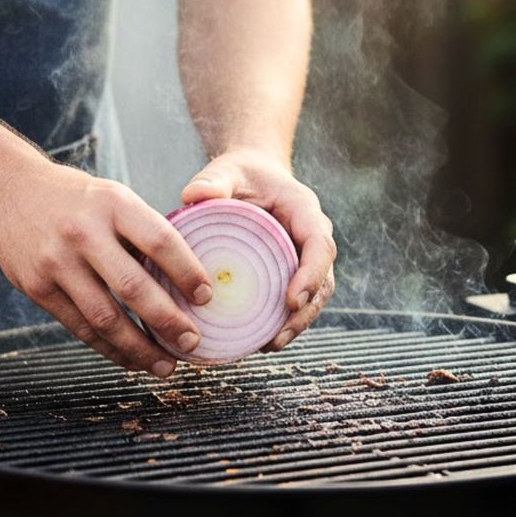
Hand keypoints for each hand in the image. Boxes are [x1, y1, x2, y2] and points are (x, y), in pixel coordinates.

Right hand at [0, 163, 213, 377]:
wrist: (8, 192)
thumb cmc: (78, 200)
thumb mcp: (114, 198)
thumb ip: (145, 233)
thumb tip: (190, 281)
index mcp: (114, 204)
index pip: (160, 241)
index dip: (187, 272)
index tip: (207, 298)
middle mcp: (84, 233)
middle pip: (134, 287)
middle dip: (169, 321)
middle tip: (194, 342)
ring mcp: (57, 263)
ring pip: (106, 318)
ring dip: (141, 349)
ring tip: (167, 366)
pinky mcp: (38, 288)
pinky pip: (81, 328)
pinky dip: (110, 349)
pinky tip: (133, 360)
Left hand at [182, 149, 335, 349]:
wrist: (252, 177)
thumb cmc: (241, 174)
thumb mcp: (226, 171)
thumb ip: (213, 180)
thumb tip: (193, 195)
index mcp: (304, 211)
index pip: (320, 246)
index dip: (311, 275)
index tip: (291, 300)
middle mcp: (311, 237)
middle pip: (322, 281)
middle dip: (304, 312)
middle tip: (278, 337)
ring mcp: (304, 258)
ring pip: (313, 297)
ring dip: (296, 324)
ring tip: (269, 345)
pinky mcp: (291, 273)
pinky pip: (294, 301)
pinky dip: (283, 322)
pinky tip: (260, 341)